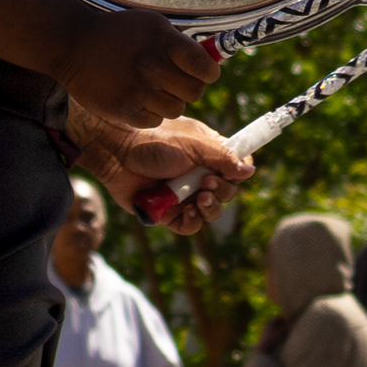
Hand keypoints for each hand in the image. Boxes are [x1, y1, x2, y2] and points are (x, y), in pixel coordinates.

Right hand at [58, 6, 218, 128]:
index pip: (204, 66)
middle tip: (174, 80)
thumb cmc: (117, 33)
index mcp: (162, 42)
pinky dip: (150, 112)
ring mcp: (137, 90)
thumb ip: (180, 42)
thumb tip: (213, 62)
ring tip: (152, 88)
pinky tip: (136, 97)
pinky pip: (154, 120)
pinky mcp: (123, 109)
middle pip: (195, 92)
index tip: (204, 71)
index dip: (209, 71)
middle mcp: (152, 66)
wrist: (72, 44)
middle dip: (189, 87)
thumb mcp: (151, 25)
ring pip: (176, 109)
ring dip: (169, 101)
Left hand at [110, 118, 250, 232]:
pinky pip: (189, 226)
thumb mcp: (192, 144)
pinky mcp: (168, 212)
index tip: (236, 172)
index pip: (237, 167)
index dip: (240, 171)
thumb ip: (221, 157)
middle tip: (207, 182)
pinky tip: (188, 211)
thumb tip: (249, 170)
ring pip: (211, 212)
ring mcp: (184, 194)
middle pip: (227, 192)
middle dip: (223, 191)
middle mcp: (199, 175)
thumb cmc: (152, 140)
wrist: (116, 151)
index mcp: (209, 153)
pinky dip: (193, 222)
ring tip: (200, 197)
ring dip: (212, 208)